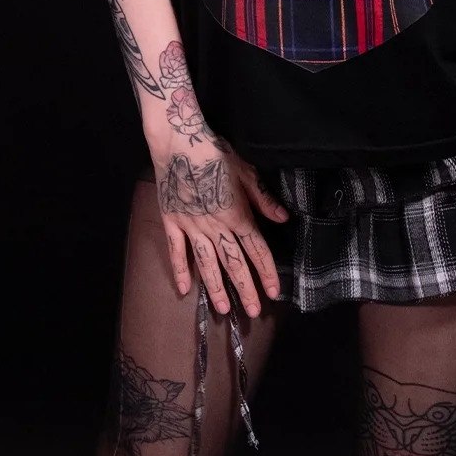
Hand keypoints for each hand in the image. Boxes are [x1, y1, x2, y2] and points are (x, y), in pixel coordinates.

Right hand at [149, 135, 289, 318]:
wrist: (180, 142)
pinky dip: (180, 270)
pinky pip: (176, 251)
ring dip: (216, 287)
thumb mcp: (246, 172)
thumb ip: (264, 199)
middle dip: (245, 289)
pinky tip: (185, 288)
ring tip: (222, 308)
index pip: (256, 249)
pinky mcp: (172, 222)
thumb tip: (283, 218)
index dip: (266, 272)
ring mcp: (192, 227)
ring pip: (207, 263)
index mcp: (237, 215)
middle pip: (233, 263)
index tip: (274, 292)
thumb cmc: (215, 153)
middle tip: (252, 312)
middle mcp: (216, 226)